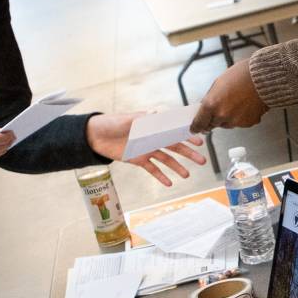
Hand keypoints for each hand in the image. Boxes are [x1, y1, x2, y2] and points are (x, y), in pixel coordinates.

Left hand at [86, 112, 207, 185]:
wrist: (94, 136)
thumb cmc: (111, 123)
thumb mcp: (127, 120)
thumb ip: (142, 120)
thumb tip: (156, 114)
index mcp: (152, 125)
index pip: (174, 130)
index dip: (187, 135)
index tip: (200, 141)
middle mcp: (152, 137)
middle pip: (174, 146)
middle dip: (189, 153)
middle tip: (202, 160)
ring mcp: (146, 149)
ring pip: (166, 159)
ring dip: (177, 167)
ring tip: (187, 176)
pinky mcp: (138, 159)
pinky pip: (152, 169)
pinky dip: (160, 176)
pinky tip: (169, 183)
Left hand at [191, 60, 266, 130]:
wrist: (263, 77)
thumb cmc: (242, 75)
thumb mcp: (218, 83)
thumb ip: (210, 99)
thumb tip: (206, 108)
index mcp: (211, 104)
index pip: (199, 123)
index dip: (196, 126)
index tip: (195, 128)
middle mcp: (222, 115)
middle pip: (212, 125)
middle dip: (214, 118)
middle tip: (220, 107)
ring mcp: (235, 121)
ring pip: (226, 124)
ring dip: (227, 118)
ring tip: (236, 103)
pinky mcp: (247, 123)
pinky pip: (239, 123)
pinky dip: (240, 117)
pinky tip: (245, 105)